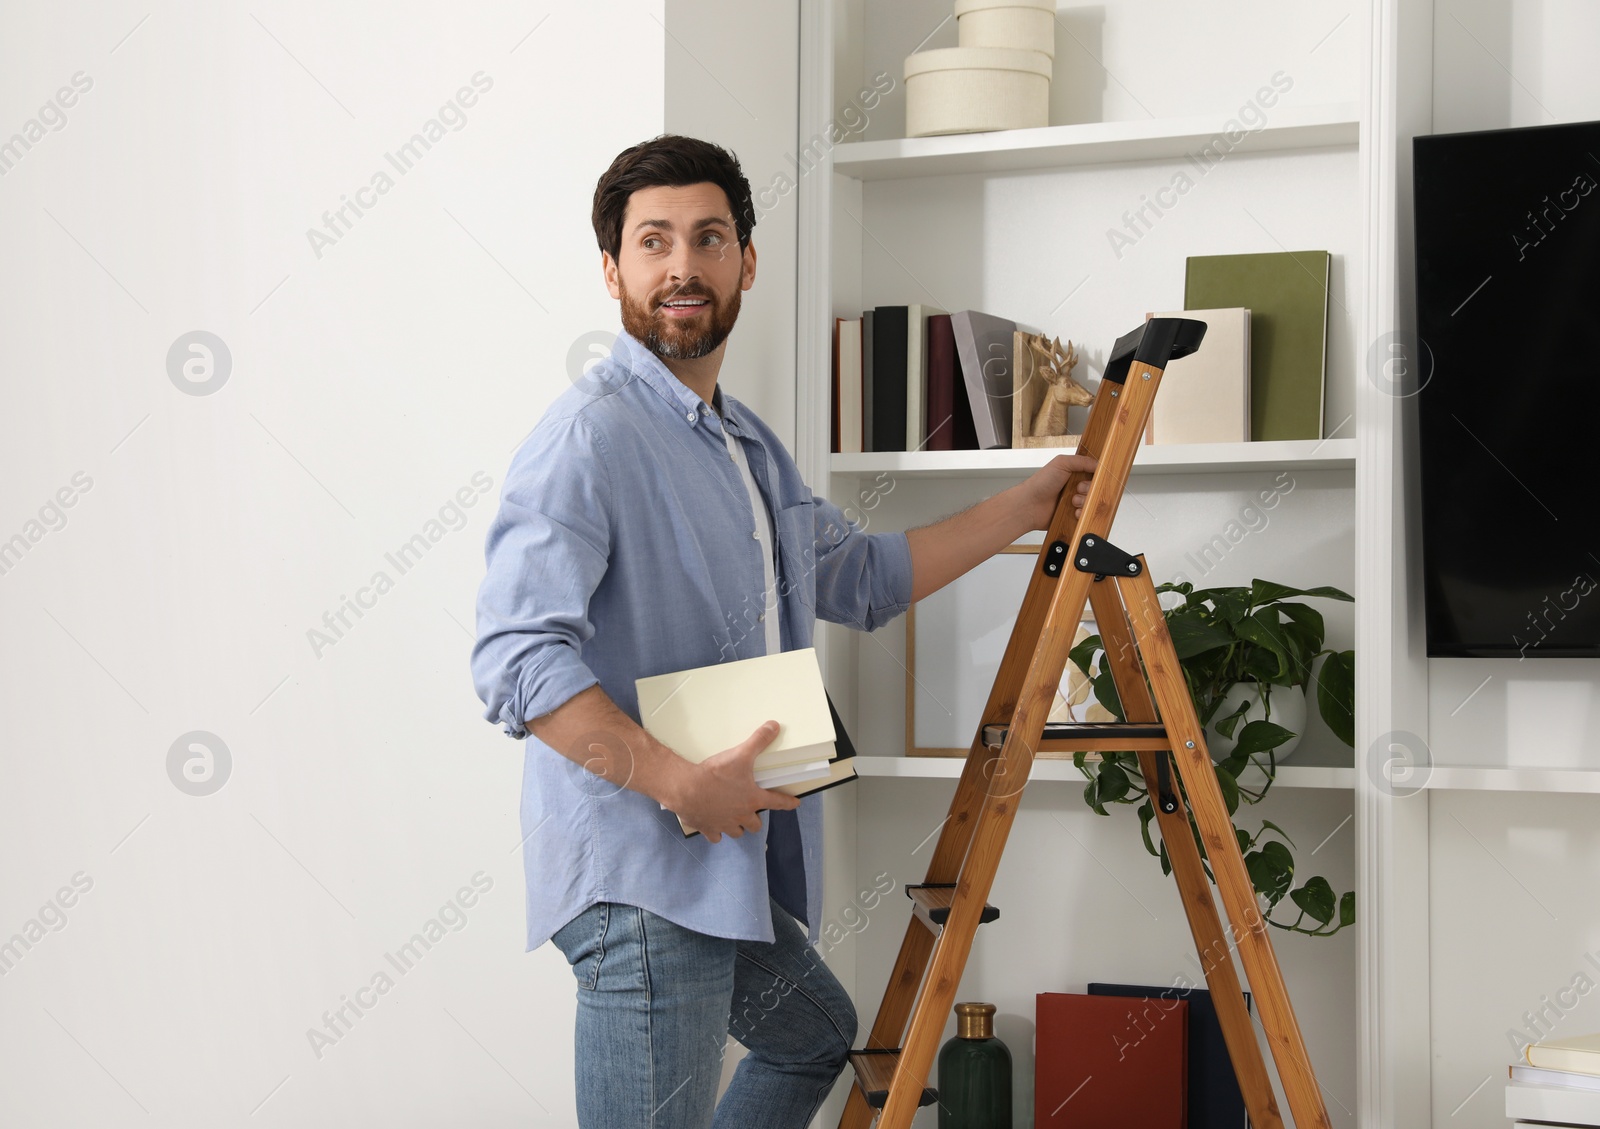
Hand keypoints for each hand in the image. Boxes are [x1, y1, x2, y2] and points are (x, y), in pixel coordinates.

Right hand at [671, 721, 800, 842]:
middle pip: (755, 825)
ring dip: (738, 827)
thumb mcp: (740, 754)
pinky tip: (714, 826)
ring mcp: (724, 825)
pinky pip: (715, 836)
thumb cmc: (715, 774)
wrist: (686, 789)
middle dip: (755, 820)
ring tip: (734, 820)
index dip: (788, 803)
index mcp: (752, 799)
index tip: (794, 804)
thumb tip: (773, 727)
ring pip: (737, 833)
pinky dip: (716, 832)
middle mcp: (741, 816)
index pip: (777, 802)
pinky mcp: (707, 828)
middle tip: (752, 813)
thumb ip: (758, 741)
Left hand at [1017, 454, 1096, 530]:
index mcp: (1074, 474)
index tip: (1094, 477)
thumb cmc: (1040, 483)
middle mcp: (1075, 487)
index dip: (1097, 476)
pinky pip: (1086, 516)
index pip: (1095, 474)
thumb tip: (1099, 464)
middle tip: (1078, 488)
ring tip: (1072, 501)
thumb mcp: (1061, 463)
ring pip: (1092, 503)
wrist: (1029, 506)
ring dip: (1084, 501)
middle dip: (1089, 489)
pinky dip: (1083, 513)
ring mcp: (1075, 501)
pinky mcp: (1073, 515)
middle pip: (1096, 489)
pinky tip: (1074, 511)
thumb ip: (1081, 461)